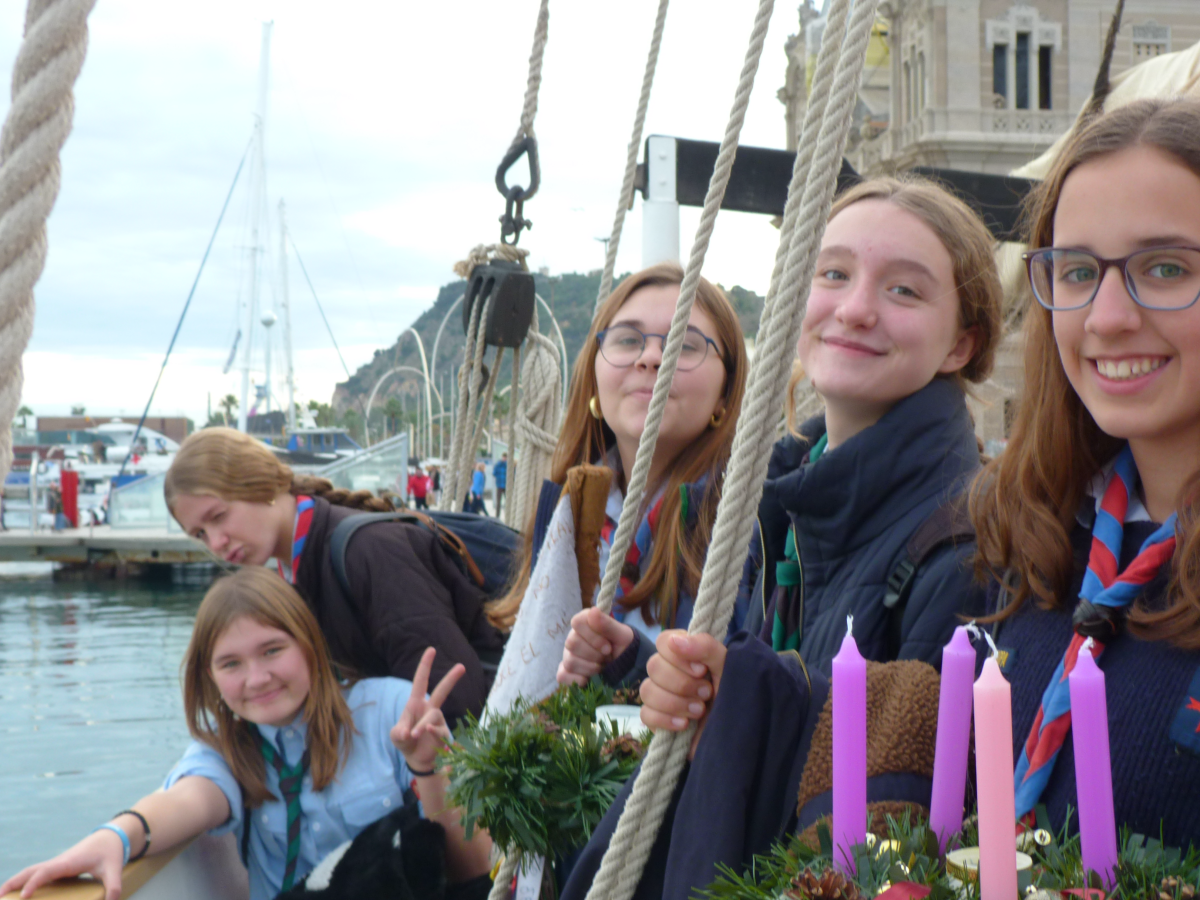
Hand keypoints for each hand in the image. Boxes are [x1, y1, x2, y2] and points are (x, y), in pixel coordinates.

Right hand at [1, 828, 125, 899]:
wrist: (109, 837)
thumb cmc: (110, 853)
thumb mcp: (114, 869)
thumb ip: (114, 885)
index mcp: (68, 862)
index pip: (46, 872)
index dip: (34, 883)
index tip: (24, 896)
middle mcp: (58, 862)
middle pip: (30, 870)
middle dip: (13, 883)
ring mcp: (55, 864)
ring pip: (30, 871)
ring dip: (15, 882)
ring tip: (1, 896)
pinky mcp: (56, 868)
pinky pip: (36, 874)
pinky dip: (24, 882)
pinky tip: (17, 894)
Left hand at [391, 648, 464, 774]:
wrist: (416, 759)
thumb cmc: (405, 741)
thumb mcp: (396, 736)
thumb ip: (398, 732)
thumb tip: (408, 732)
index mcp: (416, 703)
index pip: (421, 681)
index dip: (425, 665)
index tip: (431, 650)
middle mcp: (429, 709)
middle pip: (442, 691)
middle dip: (451, 679)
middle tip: (462, 667)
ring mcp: (438, 721)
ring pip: (433, 715)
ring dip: (422, 725)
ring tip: (413, 735)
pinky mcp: (443, 734)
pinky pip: (439, 730)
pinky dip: (431, 732)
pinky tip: (426, 733)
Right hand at [556, 607, 635, 686]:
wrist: (626, 665)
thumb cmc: (623, 646)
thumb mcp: (622, 635)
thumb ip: (607, 623)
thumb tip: (593, 610)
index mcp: (585, 622)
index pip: (576, 623)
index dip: (593, 637)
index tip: (608, 647)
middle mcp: (573, 636)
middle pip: (571, 643)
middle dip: (594, 654)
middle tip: (607, 657)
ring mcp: (568, 654)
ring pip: (570, 661)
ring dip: (590, 668)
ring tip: (602, 666)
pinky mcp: (566, 671)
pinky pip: (562, 676)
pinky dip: (577, 680)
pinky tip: (589, 679)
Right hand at [639, 630, 726, 754]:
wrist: (736, 733)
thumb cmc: (733, 695)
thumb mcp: (727, 667)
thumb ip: (706, 647)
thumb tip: (675, 641)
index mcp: (685, 654)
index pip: (663, 641)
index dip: (678, 656)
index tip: (701, 670)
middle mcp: (669, 671)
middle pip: (654, 666)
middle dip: (682, 684)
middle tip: (707, 693)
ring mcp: (660, 695)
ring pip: (647, 690)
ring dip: (676, 703)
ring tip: (699, 711)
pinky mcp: (656, 719)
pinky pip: (646, 714)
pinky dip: (665, 720)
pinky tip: (684, 725)